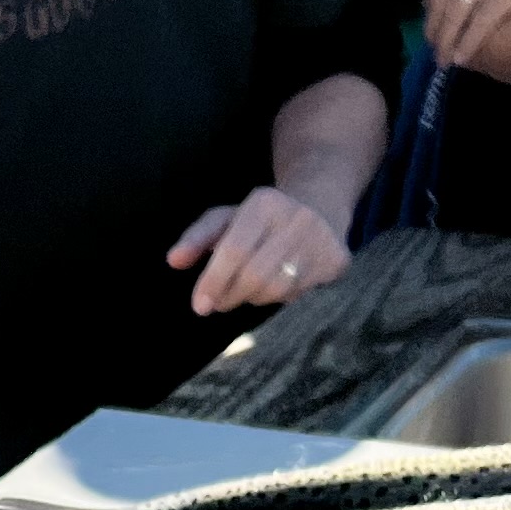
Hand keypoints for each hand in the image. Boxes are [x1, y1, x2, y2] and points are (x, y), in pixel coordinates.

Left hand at [169, 185, 352, 320]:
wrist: (321, 205)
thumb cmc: (262, 218)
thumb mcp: (228, 218)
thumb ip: (198, 237)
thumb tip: (173, 261)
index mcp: (265, 203)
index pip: (234, 250)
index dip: (214, 281)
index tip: (200, 305)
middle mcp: (297, 219)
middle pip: (255, 276)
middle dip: (231, 296)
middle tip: (219, 303)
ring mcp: (321, 241)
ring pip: (277, 290)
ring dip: (254, 299)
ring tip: (247, 290)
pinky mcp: (337, 261)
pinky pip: (300, 296)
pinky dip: (280, 299)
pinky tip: (275, 286)